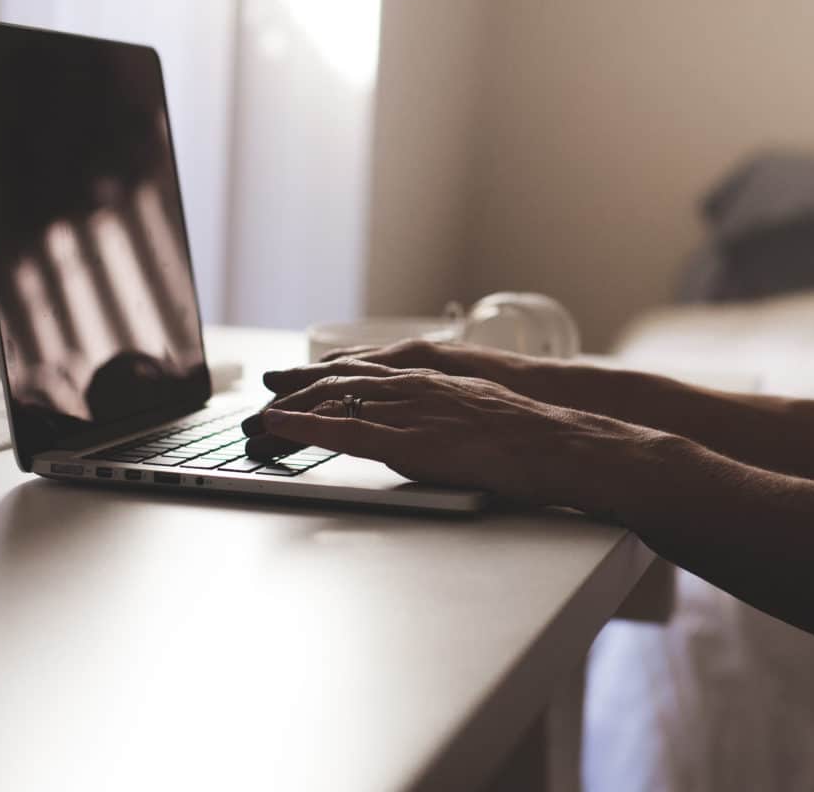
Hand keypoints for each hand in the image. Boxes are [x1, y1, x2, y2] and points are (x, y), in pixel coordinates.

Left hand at [246, 340, 590, 438]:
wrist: (556, 443)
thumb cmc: (531, 436)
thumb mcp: (482, 413)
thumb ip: (447, 415)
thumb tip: (430, 431)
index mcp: (434, 377)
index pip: (369, 369)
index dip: (330, 374)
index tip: (302, 379)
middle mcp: (415, 384)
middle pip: (342, 379)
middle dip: (300, 386)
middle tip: (267, 390)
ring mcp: (408, 408)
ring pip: (333, 398)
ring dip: (290, 407)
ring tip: (257, 416)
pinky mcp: (404, 438)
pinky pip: (342, 428)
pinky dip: (303, 424)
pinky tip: (278, 425)